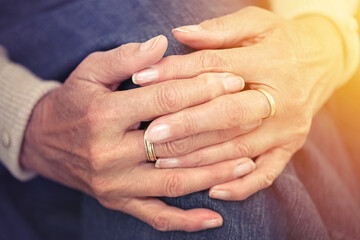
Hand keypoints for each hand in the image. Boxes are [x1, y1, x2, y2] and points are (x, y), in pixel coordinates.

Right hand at [20, 35, 255, 230]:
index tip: (232, 81)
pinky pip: (155, 216)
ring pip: (172, 182)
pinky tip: (215, 217)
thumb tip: (161, 44)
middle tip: (251, 118)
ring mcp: (115, 183)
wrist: (43, 140)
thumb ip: (125, 58)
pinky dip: (185, 220)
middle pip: (175, 142)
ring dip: (212, 175)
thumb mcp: (90, 72)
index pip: (164, 100)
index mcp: (103, 115)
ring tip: (246, 164)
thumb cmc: (73, 102)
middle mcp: (108, 153)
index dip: (201, 89)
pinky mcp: (117, 201)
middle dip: (217, 128)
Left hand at [132, 7, 344, 199]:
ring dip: (199, 159)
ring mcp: (286, 128)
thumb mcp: (256, 24)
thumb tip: (179, 34)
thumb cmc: (281, 40)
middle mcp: (279, 100)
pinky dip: (240, 185)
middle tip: (150, 134)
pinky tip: (212, 190)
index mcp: (268, 62)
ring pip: (238, 149)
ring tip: (162, 162)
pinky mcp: (290, 148)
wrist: (323, 60)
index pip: (214, 67)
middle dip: (185, 126)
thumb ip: (219, 30)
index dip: (175, 73)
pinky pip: (266, 173)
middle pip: (227, 115)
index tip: (141, 80)